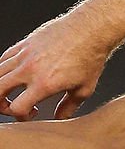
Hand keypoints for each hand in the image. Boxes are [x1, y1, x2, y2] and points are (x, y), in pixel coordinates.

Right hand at [0, 9, 116, 119]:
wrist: (91, 30)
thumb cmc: (90, 58)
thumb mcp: (84, 89)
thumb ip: (69, 107)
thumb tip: (60, 118)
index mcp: (45, 84)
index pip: (18, 108)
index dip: (21, 116)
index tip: (31, 114)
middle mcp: (30, 70)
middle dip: (1, 104)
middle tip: (13, 106)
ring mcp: (24, 55)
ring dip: (1, 87)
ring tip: (12, 91)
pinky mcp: (24, 44)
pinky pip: (3, 59)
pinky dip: (4, 70)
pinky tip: (17, 74)